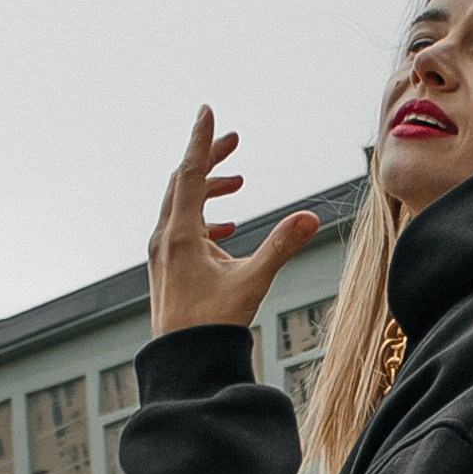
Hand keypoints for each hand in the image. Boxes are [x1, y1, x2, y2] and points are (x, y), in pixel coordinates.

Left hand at [147, 106, 321, 339]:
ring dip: (208, 188)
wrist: (184, 363)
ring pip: (181, 205)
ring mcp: (162, 254)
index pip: (191, 173)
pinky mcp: (167, 268)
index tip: (208, 111)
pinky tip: (225, 228)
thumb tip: (310, 217)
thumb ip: (281, 246)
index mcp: (180, 235)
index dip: (203, 141)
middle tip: (235, 140)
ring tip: (239, 183)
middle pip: (183, 182)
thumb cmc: (213, 325)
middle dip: (209, 158)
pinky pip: (181, 227)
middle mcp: (165, 239)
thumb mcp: (252, 282)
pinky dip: (203, 217)